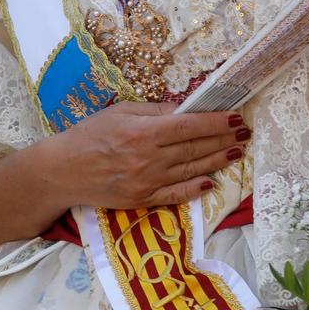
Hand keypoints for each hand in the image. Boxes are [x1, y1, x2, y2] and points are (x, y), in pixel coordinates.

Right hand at [47, 102, 247, 209]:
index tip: (236, 118)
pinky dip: (196, 188)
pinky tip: (211, 181)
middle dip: (224, 139)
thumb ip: (154, 111)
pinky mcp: (143, 200)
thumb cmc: (89, 135)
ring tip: (237, 152)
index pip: (190, 126)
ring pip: (192, 170)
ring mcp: (148, 182)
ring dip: (218, 161)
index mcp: (144, 132)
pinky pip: (176, 195)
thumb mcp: (120, 111)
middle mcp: (149, 158)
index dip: (217, 123)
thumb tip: (184, 109)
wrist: (63, 171)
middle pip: (196, 148)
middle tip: (245, 132)